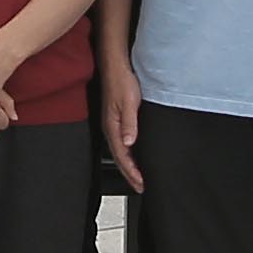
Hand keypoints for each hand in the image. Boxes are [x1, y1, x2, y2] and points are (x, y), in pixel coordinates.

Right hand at [99, 47, 144, 189]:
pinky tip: (136, 155)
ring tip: (139, 177)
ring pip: (121, 151)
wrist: (116, 66)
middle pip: (120, 158)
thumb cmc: (121, 81)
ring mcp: (113, 124)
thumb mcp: (129, 102)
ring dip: (129, 165)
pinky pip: (123, 142)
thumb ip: (129, 124)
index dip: (132, 171)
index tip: (141, 183)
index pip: (122, 156)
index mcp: (112, 127)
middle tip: (140, 187)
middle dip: (130, 174)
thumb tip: (129, 143)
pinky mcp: (117, 119)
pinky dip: (130, 154)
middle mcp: (110, 128)